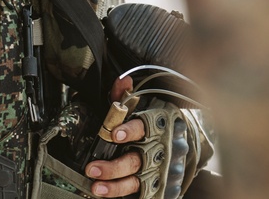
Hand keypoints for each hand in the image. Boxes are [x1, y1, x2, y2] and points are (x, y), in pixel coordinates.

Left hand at [86, 78, 191, 198]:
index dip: (130, 130)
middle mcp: (157, 149)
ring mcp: (156, 170)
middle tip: (93, 168)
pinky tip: (107, 193)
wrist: (175, 140)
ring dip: (116, 186)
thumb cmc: (149, 122)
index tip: (115, 134)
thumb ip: (124, 95)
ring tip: (96, 187)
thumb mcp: (138, 105)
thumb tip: (122, 80)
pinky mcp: (154, 184)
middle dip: (114, 167)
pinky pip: (141, 193)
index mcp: (154, 126)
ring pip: (136, 180)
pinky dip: (123, 194)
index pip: (144, 127)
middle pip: (136, 160)